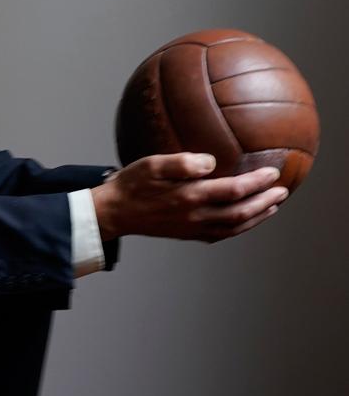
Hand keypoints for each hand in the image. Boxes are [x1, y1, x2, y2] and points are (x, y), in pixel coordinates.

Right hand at [91, 153, 288, 242]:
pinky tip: (243, 221)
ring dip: (257, 217)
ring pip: (234, 227)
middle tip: (282, 191)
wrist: (113, 212)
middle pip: (241, 213)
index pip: (234, 190)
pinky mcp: (185, 234)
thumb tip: (210, 161)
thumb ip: (182, 162)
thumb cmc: (130, 184)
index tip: (273, 172)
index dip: (258, 182)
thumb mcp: (151, 164)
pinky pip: (220, 235)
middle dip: (265, 202)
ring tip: (272, 206)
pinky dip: (238, 229)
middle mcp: (195, 215)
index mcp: (190, 196)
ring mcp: (191, 228)